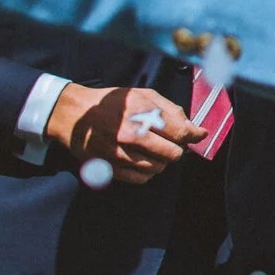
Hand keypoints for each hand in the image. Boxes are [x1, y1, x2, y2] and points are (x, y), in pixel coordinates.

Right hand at [46, 83, 201, 181]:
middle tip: (173, 142)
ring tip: (156, 150)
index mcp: (140, 113)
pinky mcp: (110, 168)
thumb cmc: (112, 103)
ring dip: (163, 160)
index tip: (199, 134)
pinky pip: (141, 179)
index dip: (194, 135)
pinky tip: (144, 160)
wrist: (74, 115)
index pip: (179, 132)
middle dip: (178, 148)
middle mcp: (130, 135)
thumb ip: (169, 109)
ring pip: (158, 168)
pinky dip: (148, 172)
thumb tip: (192, 126)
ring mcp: (119, 154)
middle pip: (172, 153)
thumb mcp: (142, 95)